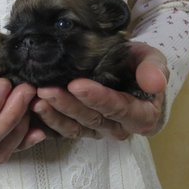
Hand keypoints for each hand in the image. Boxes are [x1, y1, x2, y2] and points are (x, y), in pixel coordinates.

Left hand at [32, 42, 168, 138]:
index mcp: (142, 115)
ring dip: (54, 115)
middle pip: (92, 119)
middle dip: (67, 105)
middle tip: (45, 90)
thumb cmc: (139, 63)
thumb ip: (154, 69)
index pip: (118, 108)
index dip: (97, 98)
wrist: (127, 66)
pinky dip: (48, 121)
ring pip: (75, 127)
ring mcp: (98, 130)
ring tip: (36, 99)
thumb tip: (155, 83)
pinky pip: (64, 130)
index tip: (76, 85)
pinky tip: (32, 109)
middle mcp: (120, 128)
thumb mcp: (151, 58)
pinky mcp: (81, 127)